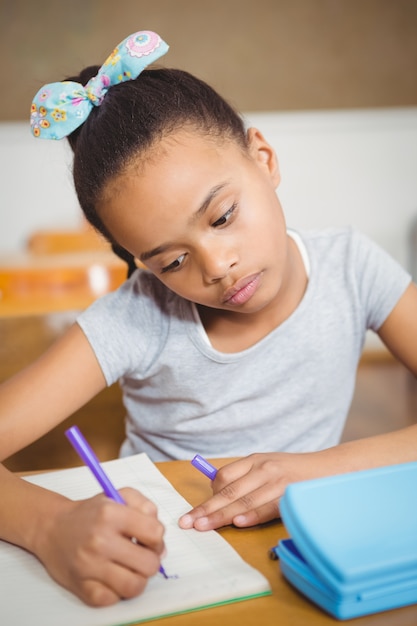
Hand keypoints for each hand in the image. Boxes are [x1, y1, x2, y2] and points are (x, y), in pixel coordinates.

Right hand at [33, 487, 164, 605]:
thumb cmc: (90, 513)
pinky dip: (117, 592)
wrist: (52, 528)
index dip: (157, 538)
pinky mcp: (81, 587)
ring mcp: (90, 566)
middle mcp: (100, 540)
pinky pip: (113, 600)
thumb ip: (145, 506)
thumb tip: (160, 541)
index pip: (155, 533)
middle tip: (141, 555)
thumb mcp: (117, 496)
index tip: (149, 539)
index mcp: (111, 514)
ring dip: (138, 579)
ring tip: (130, 569)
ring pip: (134, 586)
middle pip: (149, 564)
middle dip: (150, 560)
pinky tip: (113, 578)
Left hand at [179, 452, 320, 530]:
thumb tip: (217, 494)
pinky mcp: (290, 495)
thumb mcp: (267, 465)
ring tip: (205, 526)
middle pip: (229, 491)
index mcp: (254, 460)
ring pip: (245, 501)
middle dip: (207, 508)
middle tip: (188, 522)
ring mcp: (278, 482)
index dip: (209, 494)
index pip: (224, 476)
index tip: (197, 511)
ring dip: (223, 515)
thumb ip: (245, 477)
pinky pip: (268, 508)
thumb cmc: (292, 471)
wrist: (329, 468)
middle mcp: (264, 469)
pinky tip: (239, 523)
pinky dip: (253, 516)